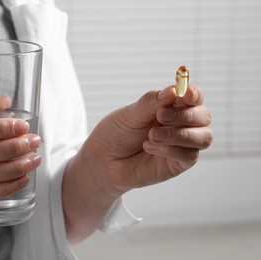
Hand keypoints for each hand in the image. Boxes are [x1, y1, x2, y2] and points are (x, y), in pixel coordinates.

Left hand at [86, 84, 212, 193]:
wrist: (103, 160)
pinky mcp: (179, 163)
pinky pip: (189, 155)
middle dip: (185, 114)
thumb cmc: (117, 134)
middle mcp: (181, 124)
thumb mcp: (130, 114)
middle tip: (160, 116)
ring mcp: (182, 144)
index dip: (194, 94)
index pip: (193, 97)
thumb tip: (173, 90)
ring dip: (179, 135)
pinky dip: (171, 150)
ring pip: (203, 137)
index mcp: (171, 107)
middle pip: (203, 116)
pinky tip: (148, 147)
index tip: (186, 94)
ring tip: (151, 136)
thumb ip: (151, 102)